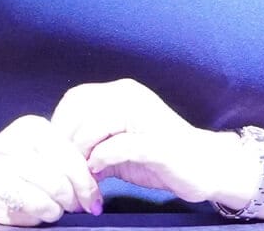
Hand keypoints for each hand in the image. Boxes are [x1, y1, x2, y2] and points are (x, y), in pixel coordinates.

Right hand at [0, 114, 100, 225]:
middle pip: (61, 179)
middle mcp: (11, 143)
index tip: (92, 197)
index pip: (71, 157)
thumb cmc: (24, 164)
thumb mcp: (47, 152)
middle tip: (78, 205)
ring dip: (60, 208)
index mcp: (31, 127)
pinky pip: (34, 209)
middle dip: (76, 198)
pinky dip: (44, 214)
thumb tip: (93, 192)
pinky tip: (39, 209)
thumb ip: (70, 163)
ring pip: (50, 196)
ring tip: (56, 206)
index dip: (86, 182)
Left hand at [51, 78, 237, 204]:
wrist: (208, 167)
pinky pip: (120, 146)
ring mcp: (146, 117)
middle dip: (67, 139)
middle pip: (81, 109)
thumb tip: (59, 156)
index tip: (55, 148)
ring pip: (96, 124)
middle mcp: (131, 97)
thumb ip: (90, 144)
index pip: (75, 98)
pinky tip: (98, 170)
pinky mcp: (158, 143)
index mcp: (120, 93)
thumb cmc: (159, 158)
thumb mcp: (117, 147)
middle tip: (64, 163)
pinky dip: (103, 157)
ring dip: (82, 149)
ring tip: (81, 169)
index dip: (60, 123)